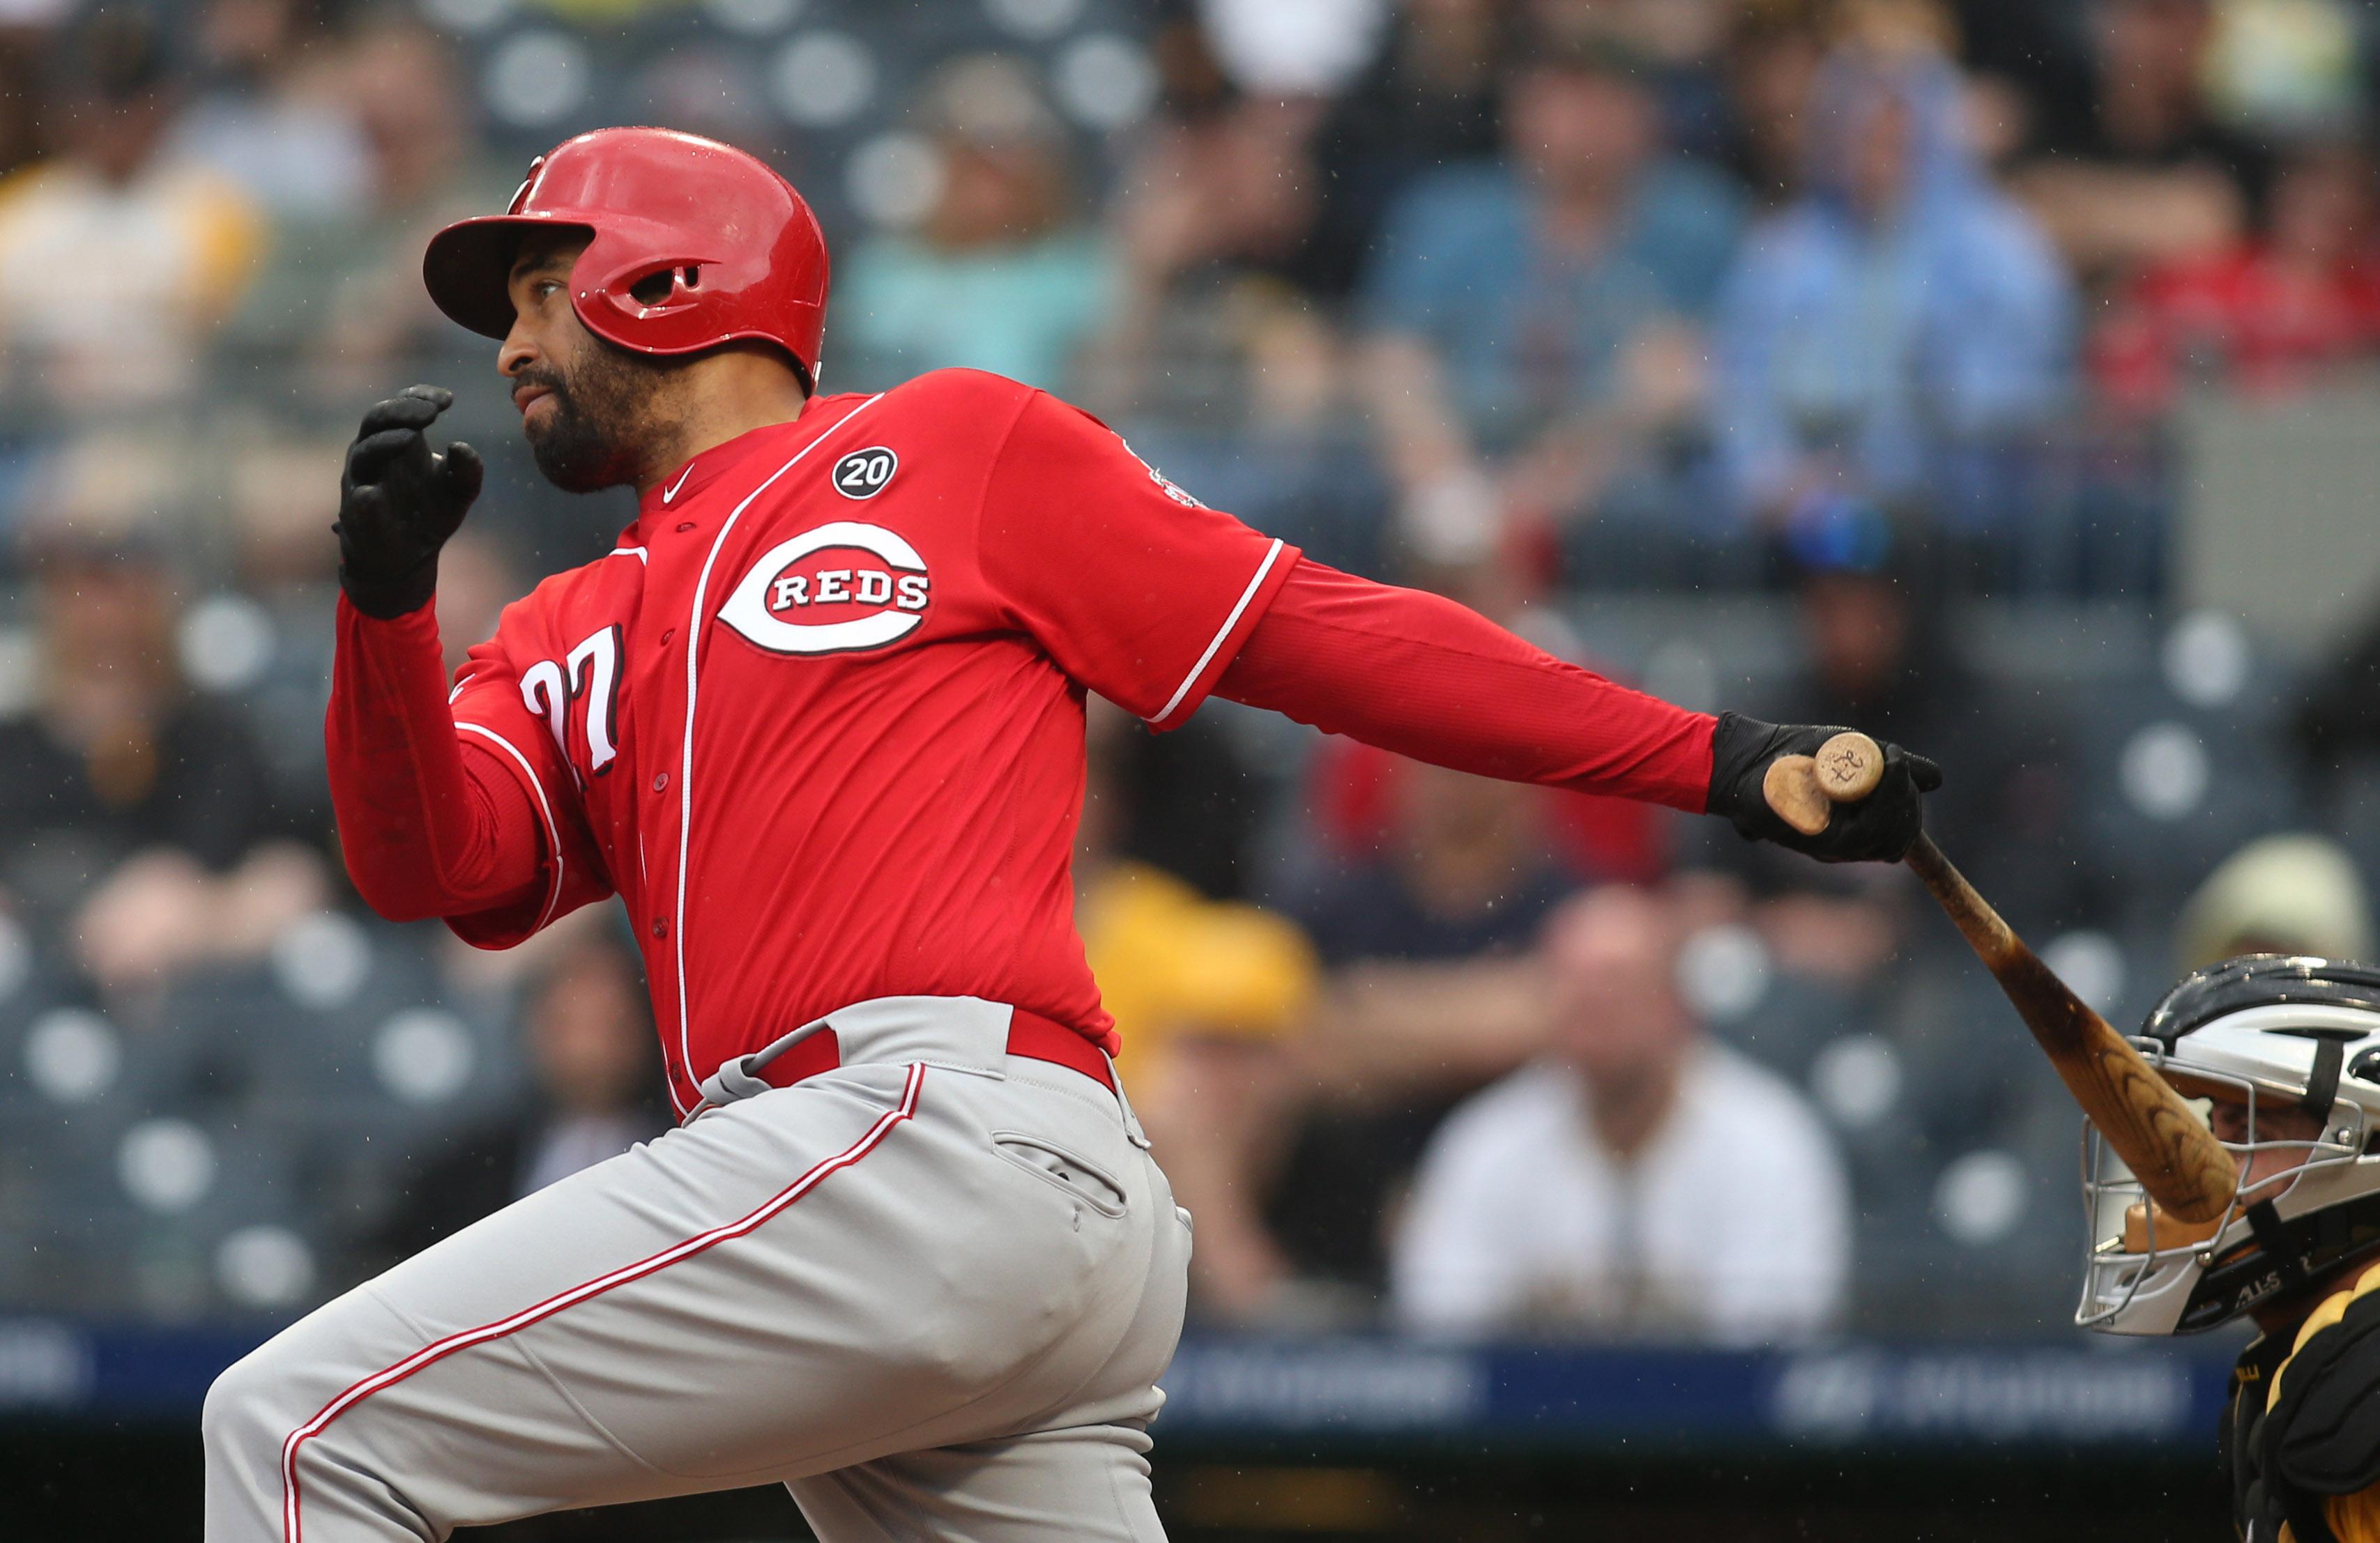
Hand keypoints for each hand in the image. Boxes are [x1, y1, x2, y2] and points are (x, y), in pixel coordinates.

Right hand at [335, 384, 483, 618]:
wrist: (409, 558)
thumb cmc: (431, 514)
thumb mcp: (460, 491)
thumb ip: (468, 469)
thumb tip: (461, 446)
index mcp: (399, 441)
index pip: (401, 406)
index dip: (420, 397)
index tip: (448, 400)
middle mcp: (375, 454)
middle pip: (377, 420)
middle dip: (402, 411)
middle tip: (431, 412)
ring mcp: (362, 481)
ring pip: (363, 452)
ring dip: (385, 442)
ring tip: (412, 438)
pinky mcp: (357, 514)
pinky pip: (356, 501)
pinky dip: (364, 497)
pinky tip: (373, 493)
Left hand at [1706, 712, 1940, 862]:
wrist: (1752, 757)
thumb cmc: (1798, 755)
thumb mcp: (1854, 753)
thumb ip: (1893, 768)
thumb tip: (1937, 780)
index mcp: (1858, 829)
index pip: (1903, 834)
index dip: (1912, 808)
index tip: (1903, 769)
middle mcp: (1849, 844)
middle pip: (1903, 835)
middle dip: (1908, 796)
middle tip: (1895, 761)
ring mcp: (1836, 846)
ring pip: (1891, 834)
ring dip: (1899, 794)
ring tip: (1890, 761)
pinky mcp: (1823, 843)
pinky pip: (1870, 830)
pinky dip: (1885, 797)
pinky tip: (1882, 769)